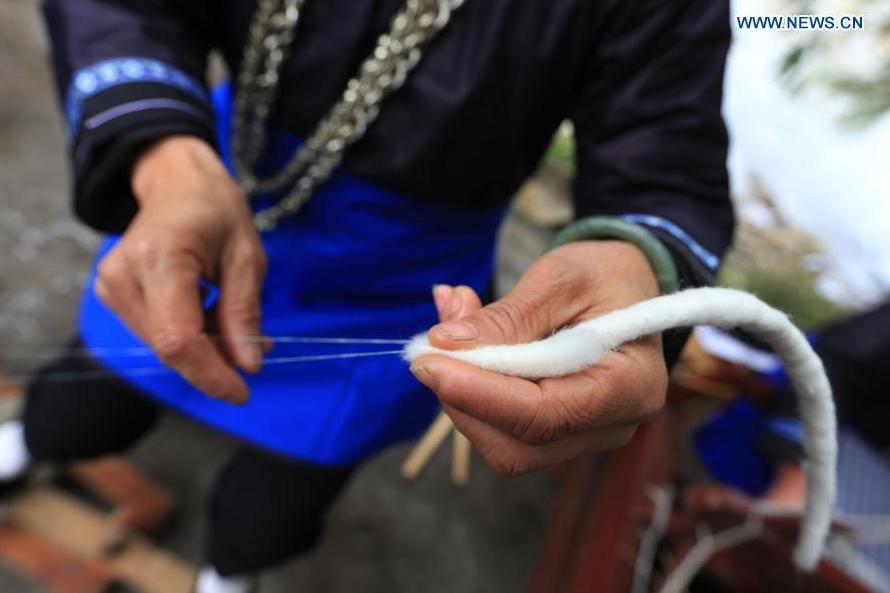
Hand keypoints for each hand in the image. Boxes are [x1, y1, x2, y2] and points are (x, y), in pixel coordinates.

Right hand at [95, 136, 266, 403]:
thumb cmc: (216, 210)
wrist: (176, 183)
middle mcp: (123, 275)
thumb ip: (244, 312)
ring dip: (205, 348)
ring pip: (163, 344)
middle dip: (215, 361)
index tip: (242, 391)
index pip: (178, 338)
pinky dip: (189, 336)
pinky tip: (211, 315)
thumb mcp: (247, 257)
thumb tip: (248, 365)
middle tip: (256, 350)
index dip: (210, 374)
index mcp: (160, 258)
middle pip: (170, 346)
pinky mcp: (112, 294)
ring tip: (236, 324)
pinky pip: (156, 332)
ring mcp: (111, 286)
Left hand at [412, 241, 668, 475]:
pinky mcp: (557, 434)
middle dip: (463, 395)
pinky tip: (466, 343)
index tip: (427, 361)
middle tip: (434, 335)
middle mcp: (612, 426)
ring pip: (502, 444)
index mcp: (630, 385)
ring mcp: (585, 436)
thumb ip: (508, 316)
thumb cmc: (605, 276)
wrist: (627, 288)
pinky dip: (472, 392)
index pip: (544, 414)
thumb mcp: (561, 278)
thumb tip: (445, 343)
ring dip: (461, 391)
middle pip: (518, 442)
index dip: (478, 393)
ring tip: (454, 321)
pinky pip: (503, 429)